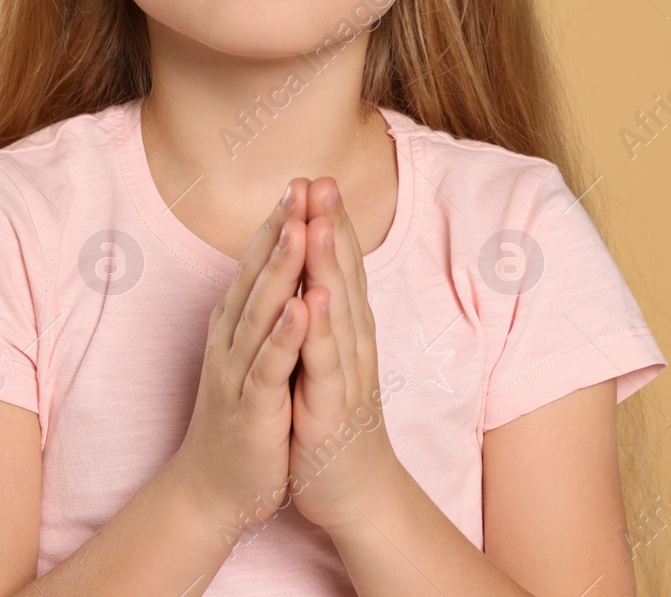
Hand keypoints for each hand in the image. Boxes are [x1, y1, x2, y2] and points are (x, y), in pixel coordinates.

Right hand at [169, 179, 311, 546]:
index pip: (260, 262)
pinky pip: (268, 366)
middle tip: (303, 183)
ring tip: (301, 227)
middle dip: (282, 227)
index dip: (281, 221)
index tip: (306, 180)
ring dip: (281, 269)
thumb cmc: (245, 416)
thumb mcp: (254, 354)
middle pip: (258, 274)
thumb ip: (264, 310)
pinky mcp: (250, 408)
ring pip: (260, 312)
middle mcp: (231, 339)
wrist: (215, 489)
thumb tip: (279, 265)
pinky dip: (286, 335)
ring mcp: (237, 372)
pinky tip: (304, 308)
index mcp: (237, 325)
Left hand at [287, 177, 403, 532]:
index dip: (330, 221)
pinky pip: (324, 363)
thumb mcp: (329, 360)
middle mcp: (353, 344)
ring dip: (329, 265)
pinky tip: (314, 298)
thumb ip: (327, 317)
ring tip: (320, 221)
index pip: (340, 266)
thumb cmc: (334, 423)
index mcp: (347, 331)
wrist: (355, 493)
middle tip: (324, 178)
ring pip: (337, 310)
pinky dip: (319, 329)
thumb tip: (317, 274)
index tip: (317, 176)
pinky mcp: (331, 408)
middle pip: (343, 275)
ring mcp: (345, 374)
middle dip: (332, 226)